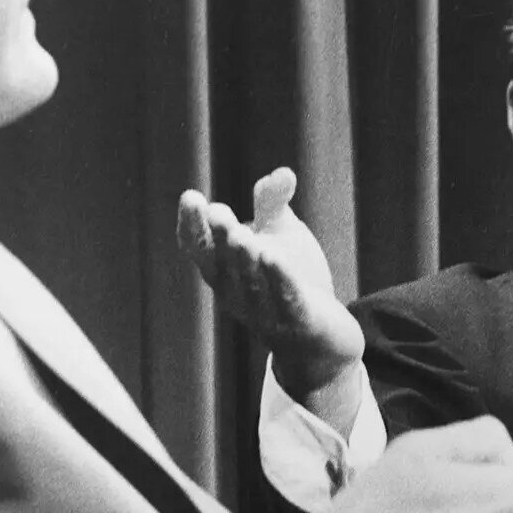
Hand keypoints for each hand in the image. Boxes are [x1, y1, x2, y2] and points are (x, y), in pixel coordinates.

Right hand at [177, 168, 364, 393]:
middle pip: (223, 263)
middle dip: (219, 237)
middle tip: (217, 211)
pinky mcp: (297, 322)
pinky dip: (277, 279)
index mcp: (223, 271)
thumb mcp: (278, 236)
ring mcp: (264, 311)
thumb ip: (273, 205)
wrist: (321, 338)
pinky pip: (285, 299)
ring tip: (239, 233)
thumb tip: (284, 173)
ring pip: (250, 282)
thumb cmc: (288, 282)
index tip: (191, 197)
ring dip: (244, 258)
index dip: (192, 225)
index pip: (199, 249)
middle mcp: (236, 293)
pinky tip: (272, 257)